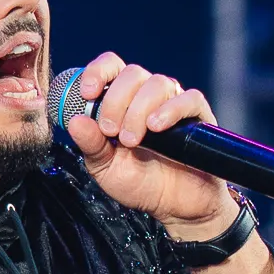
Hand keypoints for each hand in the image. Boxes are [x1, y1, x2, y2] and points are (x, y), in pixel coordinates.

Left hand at [65, 52, 236, 236]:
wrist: (174, 207)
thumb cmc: (140, 183)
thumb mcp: (105, 168)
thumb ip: (91, 145)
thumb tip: (74, 121)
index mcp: (123, 100)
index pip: (112, 66)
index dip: (98, 72)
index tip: (88, 94)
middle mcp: (148, 96)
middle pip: (133, 73)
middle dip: (117, 101)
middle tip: (112, 132)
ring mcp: (174, 104)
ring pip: (158, 83)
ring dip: (139, 110)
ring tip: (132, 141)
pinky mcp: (198, 117)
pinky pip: (189, 99)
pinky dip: (170, 109)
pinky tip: (157, 127)